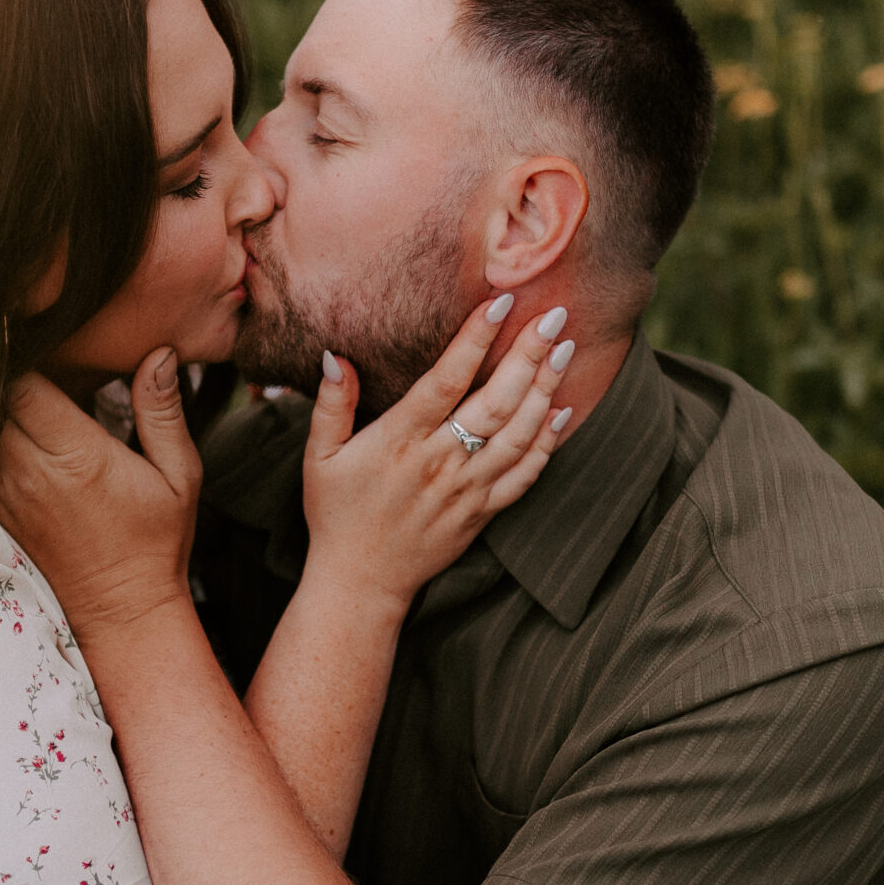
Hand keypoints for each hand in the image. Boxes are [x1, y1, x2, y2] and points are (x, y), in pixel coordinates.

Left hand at [0, 350, 200, 639]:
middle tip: (13, 356)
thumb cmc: (155, 542)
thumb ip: (163, 412)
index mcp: (79, 456)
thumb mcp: (179, 476)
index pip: (24, 384)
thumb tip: (159, 354)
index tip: (34, 341)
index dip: (22, 356)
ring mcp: (5, 498)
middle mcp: (32, 475)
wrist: (122, 613)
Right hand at [303, 295, 572, 607]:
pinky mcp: (482, 513)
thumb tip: (337, 356)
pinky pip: (524, 476)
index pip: (446, 380)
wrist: (360, 582)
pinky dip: (547, 444)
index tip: (501, 302)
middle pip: (495, 402)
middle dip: (528, 355)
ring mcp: (466, 489)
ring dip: (546, 390)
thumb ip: (331, 404)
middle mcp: (439, 462)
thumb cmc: (337, 513)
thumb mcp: (319, 456)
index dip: (475, 339)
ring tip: (564, 350)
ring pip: (518, 435)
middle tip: (555, 315)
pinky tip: (563, 412)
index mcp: (399, 441)